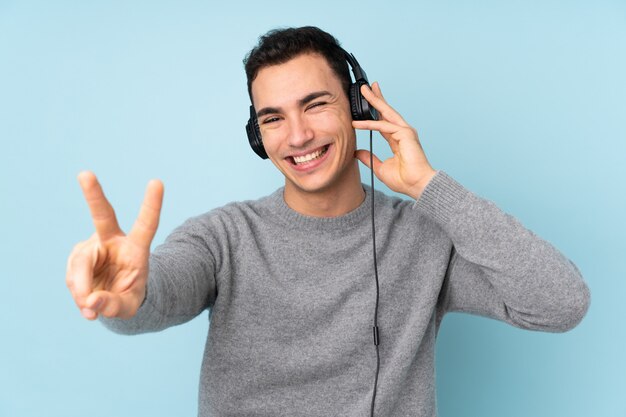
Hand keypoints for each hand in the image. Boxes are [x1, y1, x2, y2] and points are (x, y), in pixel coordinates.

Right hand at [66, 172, 163, 319]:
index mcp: (136, 247)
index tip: (157, 181)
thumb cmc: (128, 295)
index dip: (151, 205)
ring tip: (91, 308)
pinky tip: (86, 301)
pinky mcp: (77, 255)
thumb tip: (92, 301)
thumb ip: (113, 305)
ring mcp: (92, 246)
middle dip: (93, 195)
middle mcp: (113, 240)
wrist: (113, 297)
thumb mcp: (128, 306)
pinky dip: (77, 293)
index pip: (146, 225)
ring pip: (80, 264)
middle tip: (85, 174)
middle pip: (102, 216)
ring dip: (81, 290)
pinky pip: (71, 276)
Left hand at [352, 82, 435, 199]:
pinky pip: (384, 126)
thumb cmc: (404, 179)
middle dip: (376, 98)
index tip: (366, 103)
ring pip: (386, 113)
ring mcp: (405, 132)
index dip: (374, 112)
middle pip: (387, 111)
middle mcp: (402, 133)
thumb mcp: (379, 168)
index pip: (383, 121)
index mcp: (397, 139)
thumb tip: (357, 152)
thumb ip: (369, 158)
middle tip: (366, 87)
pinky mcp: (406, 134)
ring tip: (364, 92)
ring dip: (374, 102)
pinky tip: (358, 123)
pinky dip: (370, 124)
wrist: (416, 185)